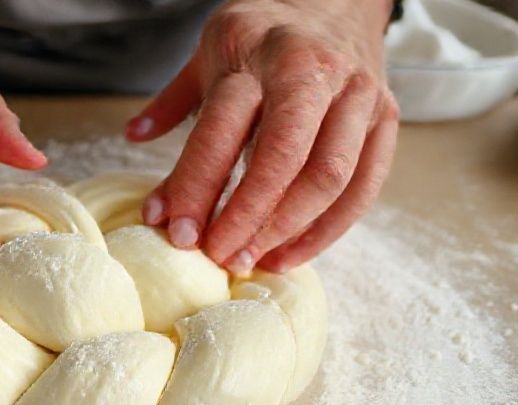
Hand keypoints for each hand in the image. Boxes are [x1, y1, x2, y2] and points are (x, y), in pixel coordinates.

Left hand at [126, 0, 399, 273]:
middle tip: (217, 256)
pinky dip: (327, 230)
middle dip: (246, 216)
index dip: (196, 186)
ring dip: (286, 229)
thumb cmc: (263, 33)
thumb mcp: (209, 52)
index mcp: (255, 52)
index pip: (221, 128)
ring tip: (248, 259)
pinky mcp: (386, 117)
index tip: (176, 232)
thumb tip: (131, 136)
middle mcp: (311, 70)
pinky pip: (363, 186)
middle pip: (282, 156)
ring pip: (329, 176)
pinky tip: (288, 254)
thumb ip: (173, 101)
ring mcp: (357, 94)